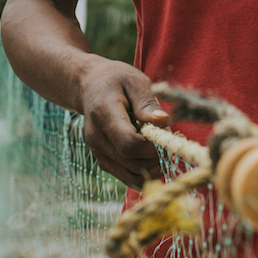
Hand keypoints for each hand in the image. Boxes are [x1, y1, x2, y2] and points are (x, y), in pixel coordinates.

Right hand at [76, 58, 169, 188]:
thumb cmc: (116, 80)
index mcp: (103, 114)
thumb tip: (164, 122)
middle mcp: (96, 138)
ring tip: (161, 145)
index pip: (129, 144)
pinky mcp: (103, 161)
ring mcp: (98, 153)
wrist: (89, 86)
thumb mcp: (134, 81)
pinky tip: (152, 154)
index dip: (153, 146)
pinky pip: (128, 177)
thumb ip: (147, 103)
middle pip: (133, 163)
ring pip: (132, 176)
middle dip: (157, 156)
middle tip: (168, 138)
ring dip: (153, 167)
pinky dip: (145, 171)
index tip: (166, 134)